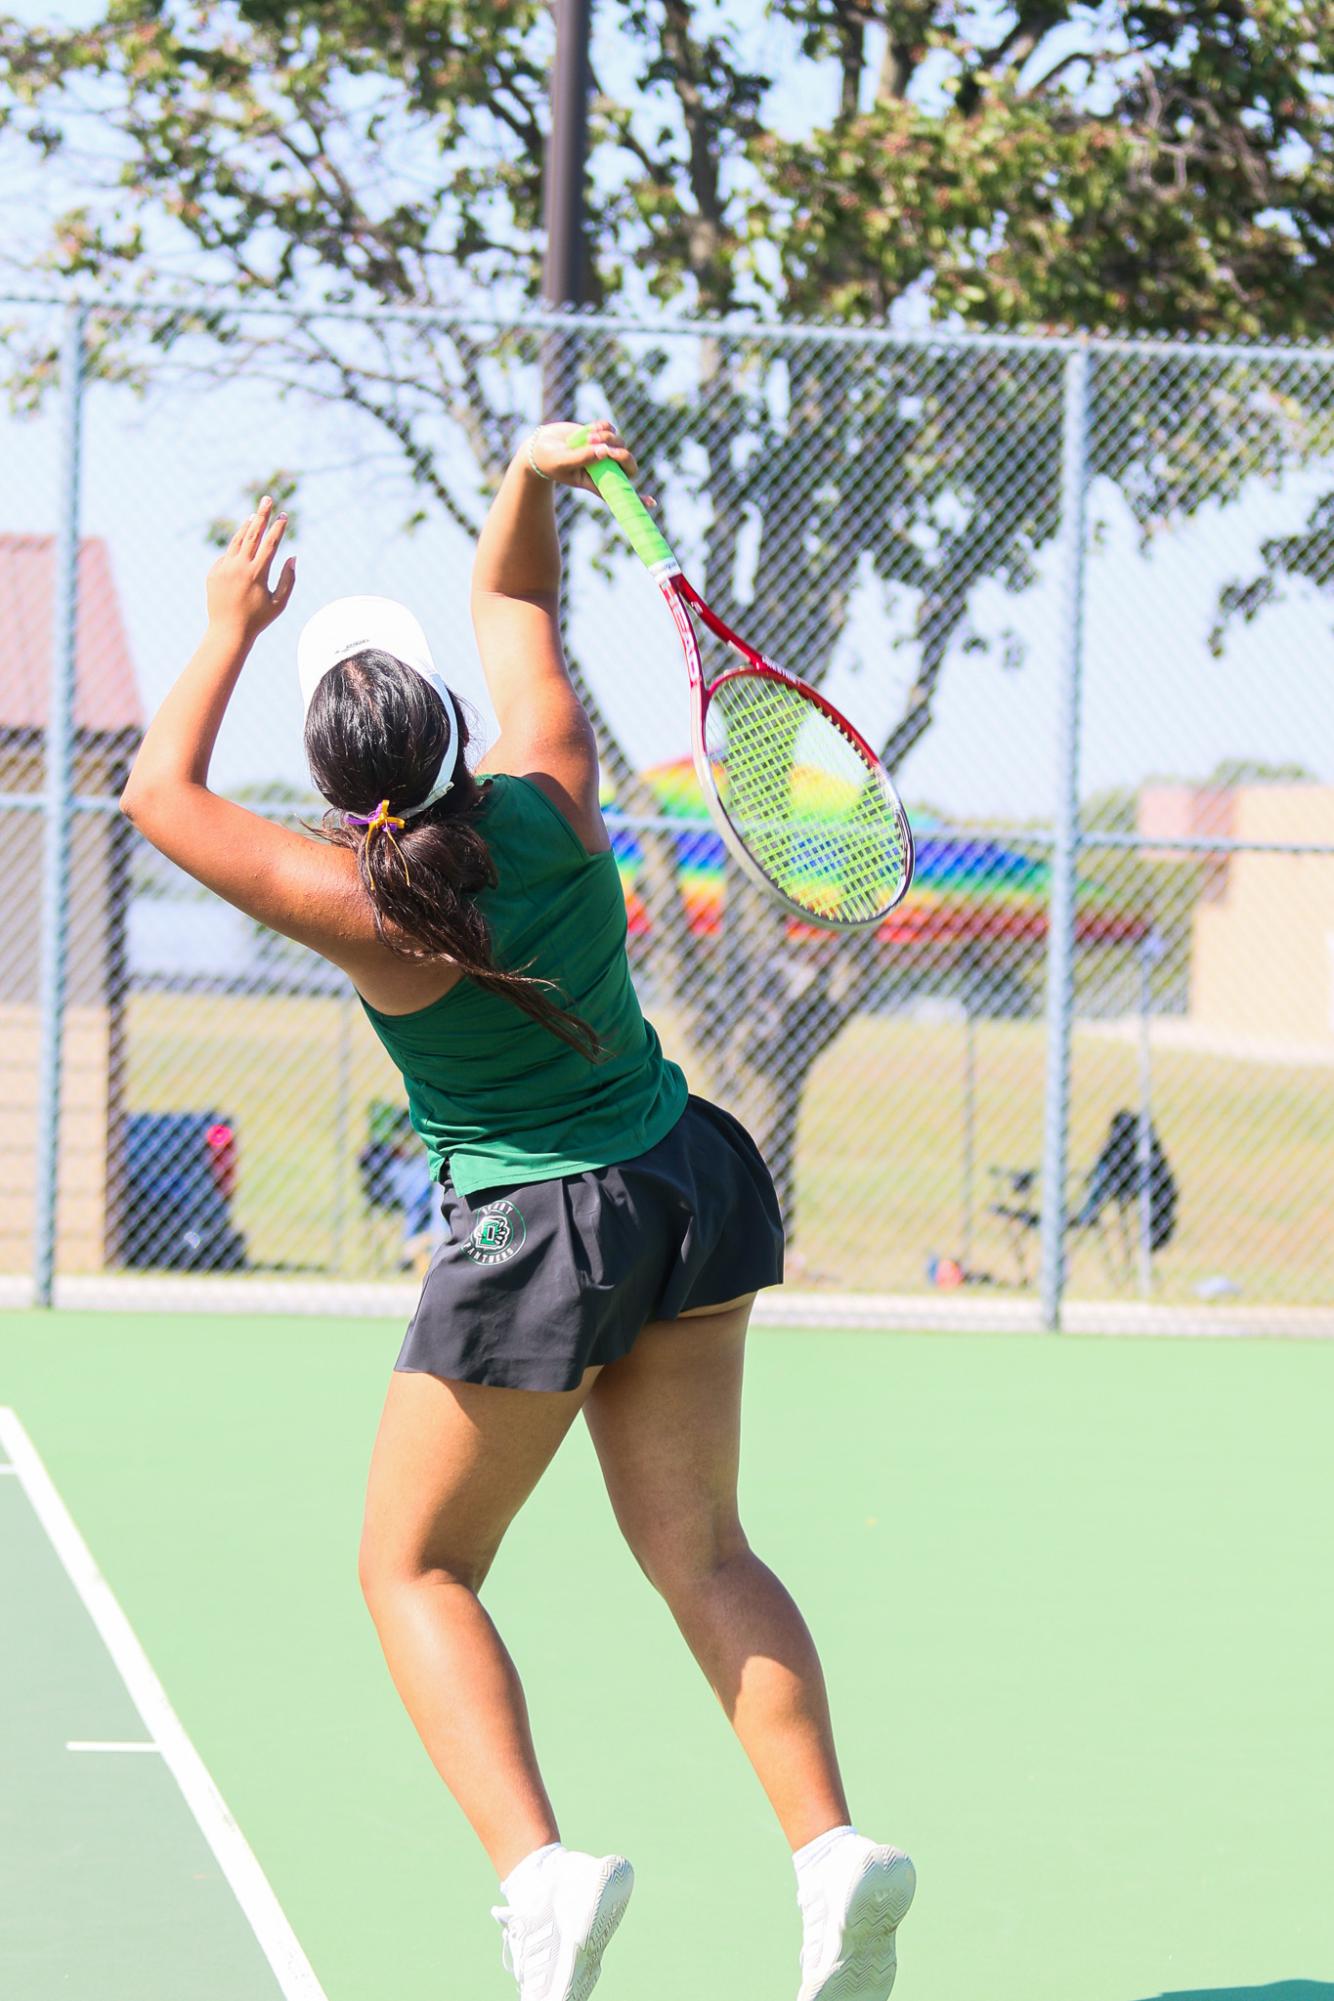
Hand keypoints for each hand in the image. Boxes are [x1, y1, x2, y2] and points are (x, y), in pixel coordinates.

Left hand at [206, 496, 296, 638]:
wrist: (228, 631)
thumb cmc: (259, 618)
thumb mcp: (280, 602)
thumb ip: (288, 579)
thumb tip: (292, 557)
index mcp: (257, 573)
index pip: (270, 543)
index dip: (278, 527)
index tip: (284, 515)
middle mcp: (239, 566)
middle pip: (252, 533)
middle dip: (261, 514)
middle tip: (267, 499)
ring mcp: (224, 568)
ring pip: (236, 541)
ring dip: (246, 527)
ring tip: (253, 516)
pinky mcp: (213, 572)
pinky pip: (226, 557)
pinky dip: (235, 549)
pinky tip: (242, 547)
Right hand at [526, 419, 654, 503]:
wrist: (541, 446)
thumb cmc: (549, 461)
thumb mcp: (564, 461)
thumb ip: (583, 457)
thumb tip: (605, 450)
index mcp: (597, 482)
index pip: (620, 493)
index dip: (637, 498)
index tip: (652, 502)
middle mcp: (604, 467)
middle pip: (628, 463)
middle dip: (622, 455)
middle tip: (609, 450)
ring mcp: (603, 450)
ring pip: (619, 442)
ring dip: (606, 437)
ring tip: (587, 438)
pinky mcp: (599, 434)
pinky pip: (610, 427)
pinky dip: (602, 426)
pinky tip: (589, 429)